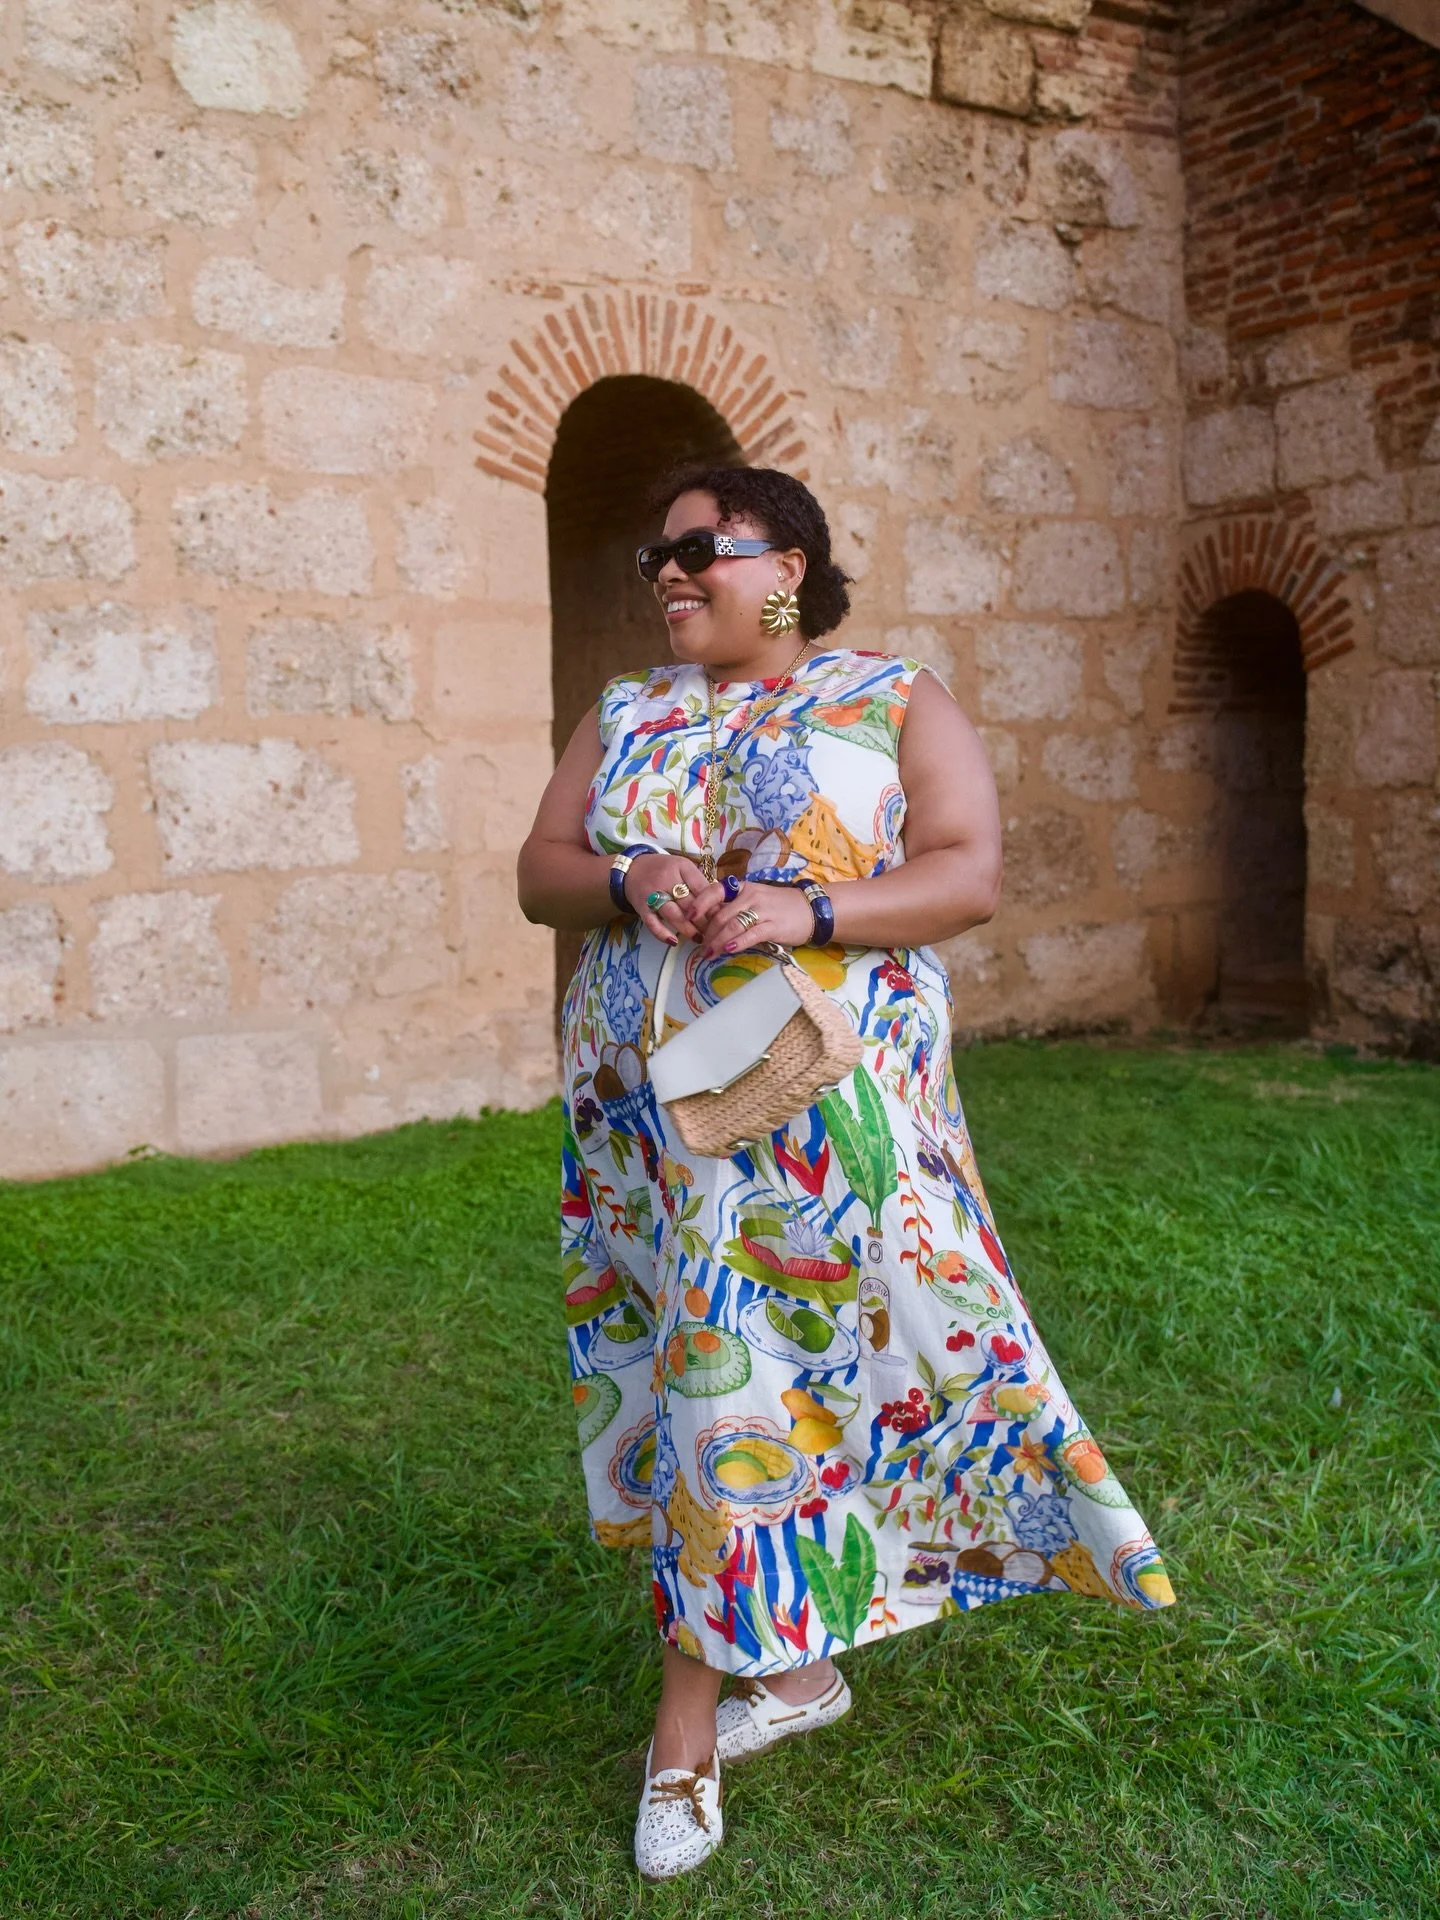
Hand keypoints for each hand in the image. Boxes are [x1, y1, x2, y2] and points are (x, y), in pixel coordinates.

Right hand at [624, 853, 722, 944]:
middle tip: (714, 933)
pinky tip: (674, 942)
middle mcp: (666, 879)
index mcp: (681, 867)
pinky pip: (652, 923)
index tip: (723, 918)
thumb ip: (699, 882)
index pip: (701, 888)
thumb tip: (721, 902)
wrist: (630, 869)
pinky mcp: (641, 908)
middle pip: (689, 903)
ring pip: (673, 914)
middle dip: (704, 920)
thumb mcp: (682, 868)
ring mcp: (652, 894)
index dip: (713, 905)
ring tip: (700, 939)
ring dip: (688, 929)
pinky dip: (662, 934)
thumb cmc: (663, 870)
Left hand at [697, 880, 813, 957]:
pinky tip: (727, 950)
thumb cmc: (780, 907)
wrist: (811, 910)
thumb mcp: (755, 900)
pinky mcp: (773, 926)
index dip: (699, 903)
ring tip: (708, 954)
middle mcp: (750, 896)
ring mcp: (762, 910)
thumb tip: (708, 920)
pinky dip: (736, 943)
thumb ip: (734, 907)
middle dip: (706, 932)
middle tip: (700, 946)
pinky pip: (750, 935)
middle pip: (720, 914)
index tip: (687, 916)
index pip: (715, 890)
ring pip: (731, 926)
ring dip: (717, 942)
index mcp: (743, 888)